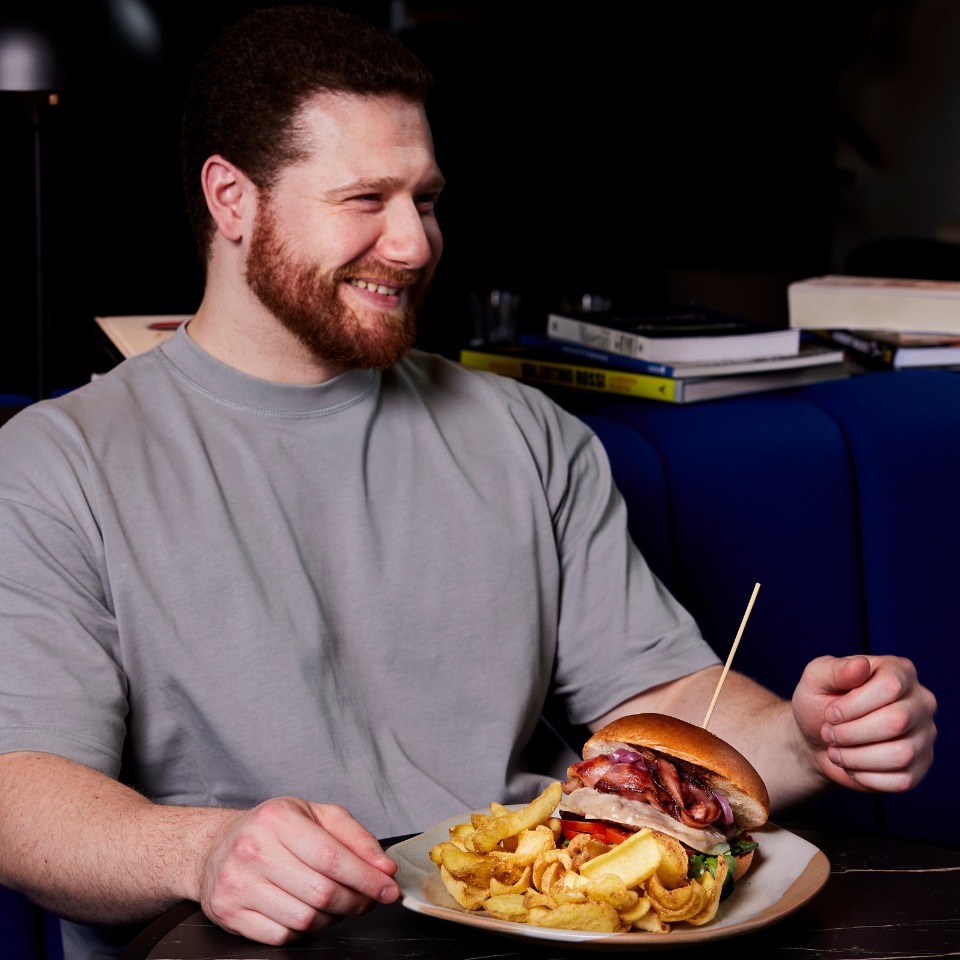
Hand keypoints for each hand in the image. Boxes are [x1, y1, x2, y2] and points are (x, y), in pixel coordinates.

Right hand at [199, 797, 398, 944]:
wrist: (215, 846)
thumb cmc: (274, 829)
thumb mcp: (316, 815)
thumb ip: (355, 837)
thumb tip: (384, 868)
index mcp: (278, 818)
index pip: (332, 857)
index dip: (367, 878)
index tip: (389, 889)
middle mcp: (253, 849)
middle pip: (322, 892)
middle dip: (356, 901)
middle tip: (369, 899)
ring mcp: (237, 884)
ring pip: (304, 918)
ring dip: (333, 917)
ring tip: (338, 903)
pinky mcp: (229, 913)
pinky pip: (282, 935)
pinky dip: (303, 929)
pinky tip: (306, 910)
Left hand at [791, 655, 936, 793]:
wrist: (817, 739)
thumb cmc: (819, 702)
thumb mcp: (816, 678)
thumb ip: (834, 670)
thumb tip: (860, 665)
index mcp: (899, 670)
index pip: (890, 686)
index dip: (854, 705)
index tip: (830, 713)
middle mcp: (920, 701)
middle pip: (897, 722)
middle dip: (851, 732)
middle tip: (829, 733)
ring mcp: (924, 735)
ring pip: (901, 754)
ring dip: (857, 757)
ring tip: (836, 751)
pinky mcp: (920, 766)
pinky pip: (902, 780)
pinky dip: (867, 777)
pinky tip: (852, 766)